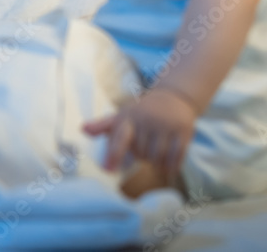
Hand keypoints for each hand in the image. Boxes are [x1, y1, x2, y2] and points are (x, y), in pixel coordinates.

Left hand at [82, 87, 196, 176]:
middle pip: (140, 154)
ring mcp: (166, 125)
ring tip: (155, 150)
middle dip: (141, 155)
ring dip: (156, 162)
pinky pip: (176, 159)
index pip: (120, 137)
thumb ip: (103, 126)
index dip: (114, 154)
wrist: (173, 97)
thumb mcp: (122, 116)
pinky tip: (168, 162)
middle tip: (145, 143)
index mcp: (129, 117)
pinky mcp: (183, 131)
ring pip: (157, 159)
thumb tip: (83, 129)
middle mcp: (147, 120)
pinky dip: (171, 165)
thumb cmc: (142, 112)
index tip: (107, 170)